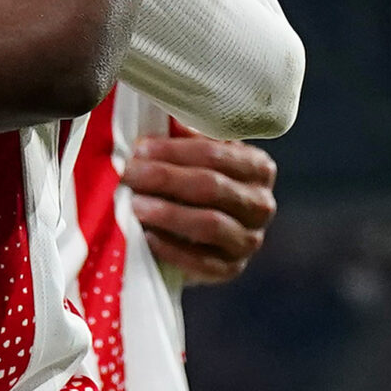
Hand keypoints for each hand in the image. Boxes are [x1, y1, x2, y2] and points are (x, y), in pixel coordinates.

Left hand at [127, 133, 276, 284]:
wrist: (195, 230)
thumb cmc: (191, 179)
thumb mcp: (193, 154)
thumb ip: (184, 137)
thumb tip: (166, 121)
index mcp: (258, 167)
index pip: (216, 153)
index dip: (174, 150)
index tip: (140, 148)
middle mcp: (261, 204)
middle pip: (211, 187)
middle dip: (165, 178)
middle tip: (130, 174)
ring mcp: (249, 240)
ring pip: (209, 224)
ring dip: (167, 213)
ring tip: (134, 204)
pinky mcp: (231, 269)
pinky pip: (202, 262)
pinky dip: (172, 249)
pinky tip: (146, 236)